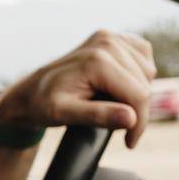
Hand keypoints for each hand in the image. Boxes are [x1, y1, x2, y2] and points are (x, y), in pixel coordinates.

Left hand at [0, 29, 157, 147]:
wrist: (30, 91)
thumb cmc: (42, 104)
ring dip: (136, 93)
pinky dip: (138, 76)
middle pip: (144, 84)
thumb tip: (131, 119)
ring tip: (111, 106)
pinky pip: (143, 58)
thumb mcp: (63, 115)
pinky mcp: (114, 39)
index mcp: (97, 60)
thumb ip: (97, 116)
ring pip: (147, 72)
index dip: (139, 123)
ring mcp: (110, 37)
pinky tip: (119, 88)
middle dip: (137, 111)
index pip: (138, 95)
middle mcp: (106, 42)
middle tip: (117, 127)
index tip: (130, 142)